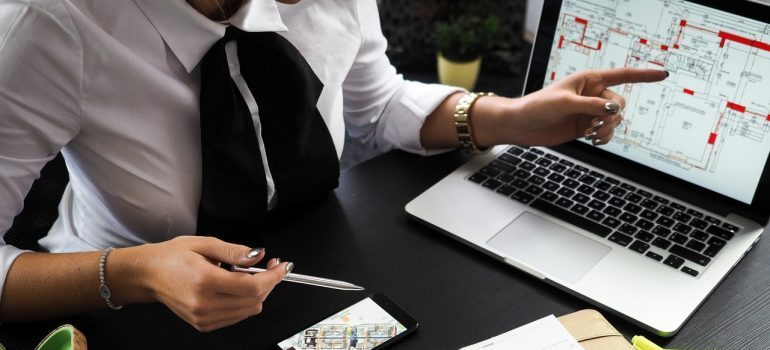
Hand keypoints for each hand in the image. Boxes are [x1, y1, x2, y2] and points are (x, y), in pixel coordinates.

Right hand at [134, 236, 289, 331]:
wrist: (148, 275)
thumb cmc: (172, 257)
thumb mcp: (204, 244)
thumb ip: (234, 251)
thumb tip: (258, 255)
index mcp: (205, 281)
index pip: (252, 286)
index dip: (273, 276)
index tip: (282, 266)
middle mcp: (204, 303)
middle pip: (254, 300)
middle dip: (268, 282)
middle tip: (269, 266)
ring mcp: (204, 317)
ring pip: (249, 310)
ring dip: (257, 293)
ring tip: (247, 275)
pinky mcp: (203, 324)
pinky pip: (237, 316)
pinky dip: (244, 302)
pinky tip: (235, 288)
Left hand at [484, 68, 666, 146]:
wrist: (522, 126)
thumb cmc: (538, 106)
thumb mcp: (565, 103)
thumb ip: (591, 106)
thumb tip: (614, 110)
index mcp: (589, 80)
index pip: (622, 75)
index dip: (644, 75)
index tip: (663, 74)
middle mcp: (593, 94)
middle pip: (620, 103)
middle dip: (612, 116)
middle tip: (595, 125)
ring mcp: (590, 112)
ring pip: (615, 120)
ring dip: (607, 129)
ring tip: (590, 134)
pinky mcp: (586, 127)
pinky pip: (607, 132)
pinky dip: (604, 137)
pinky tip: (594, 140)